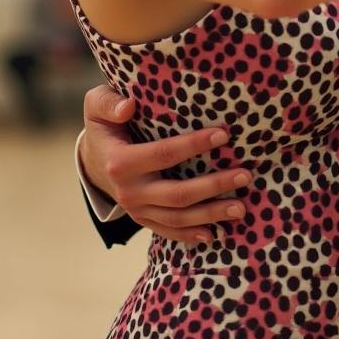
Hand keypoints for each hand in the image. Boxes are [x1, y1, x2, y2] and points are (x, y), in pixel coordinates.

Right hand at [79, 84, 249, 242]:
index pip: (164, 154)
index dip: (194, 145)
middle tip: (245, 176)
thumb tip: (128, 106)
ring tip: (242, 208)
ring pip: (177, 217)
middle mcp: (128, 191)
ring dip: (211, 214)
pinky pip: (169, 231)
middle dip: (214, 186)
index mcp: (121, 162)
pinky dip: (192, 235)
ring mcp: (136, 210)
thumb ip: (108, 103)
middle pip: (177, 193)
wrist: (92, 162)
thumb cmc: (106, 126)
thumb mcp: (97, 106)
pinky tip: (216, 233)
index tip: (224, 135)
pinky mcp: (143, 219)